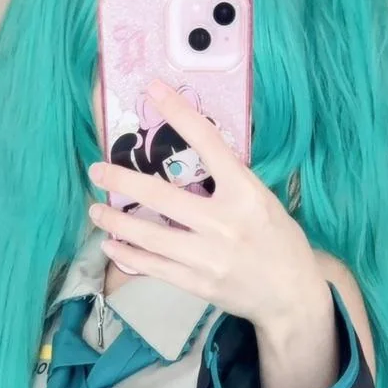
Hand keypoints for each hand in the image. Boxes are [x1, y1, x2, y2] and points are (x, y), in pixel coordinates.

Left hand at [86, 80, 325, 336]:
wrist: (291, 296)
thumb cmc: (279, 242)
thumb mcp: (263, 201)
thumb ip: (229, 183)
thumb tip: (189, 162)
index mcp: (245, 193)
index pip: (208, 143)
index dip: (178, 113)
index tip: (153, 91)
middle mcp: (224, 223)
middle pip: (161, 196)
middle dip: (122, 181)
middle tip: (97, 171)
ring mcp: (208, 256)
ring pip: (149, 235)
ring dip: (115, 221)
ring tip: (95, 211)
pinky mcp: (198, 284)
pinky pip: (153, 267)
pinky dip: (128, 255)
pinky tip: (111, 245)